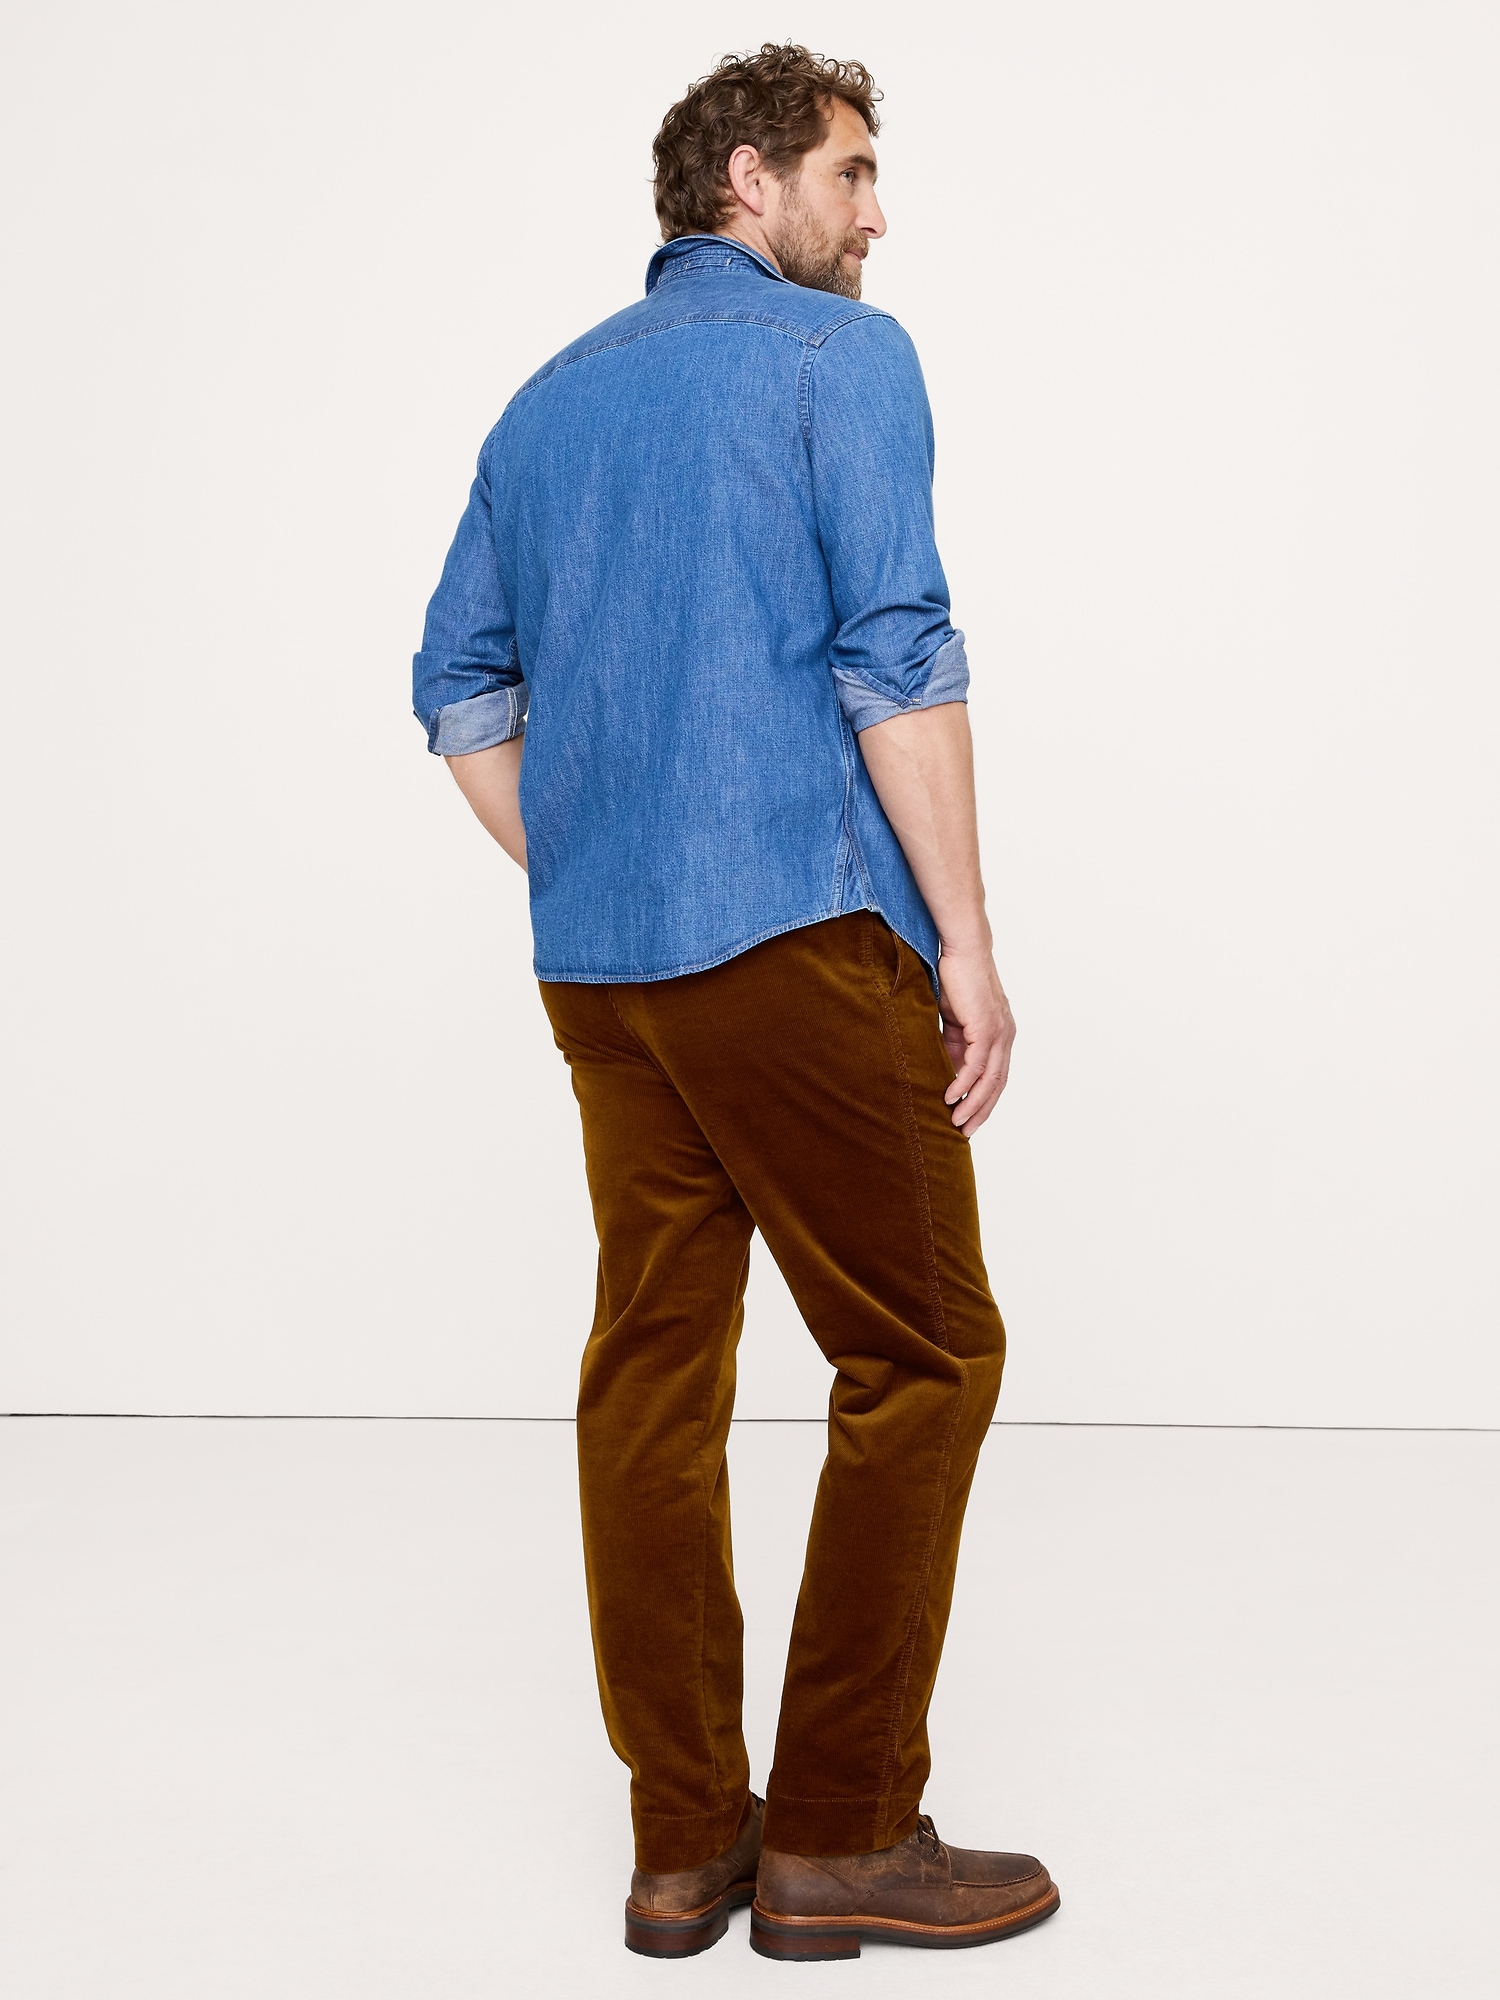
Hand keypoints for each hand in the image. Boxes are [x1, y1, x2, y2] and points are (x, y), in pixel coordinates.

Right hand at [937, 947, 1015, 1136]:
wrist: (962, 949)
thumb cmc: (956, 979)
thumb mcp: (954, 1020)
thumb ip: (953, 1044)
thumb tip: (945, 1070)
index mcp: (1000, 1035)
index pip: (995, 1077)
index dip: (983, 1102)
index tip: (968, 1121)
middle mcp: (1005, 1036)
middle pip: (997, 1085)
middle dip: (982, 1112)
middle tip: (964, 1133)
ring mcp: (999, 1033)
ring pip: (989, 1080)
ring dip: (973, 1104)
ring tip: (956, 1123)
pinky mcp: (986, 1027)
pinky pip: (976, 1064)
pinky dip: (963, 1084)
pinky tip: (949, 1098)